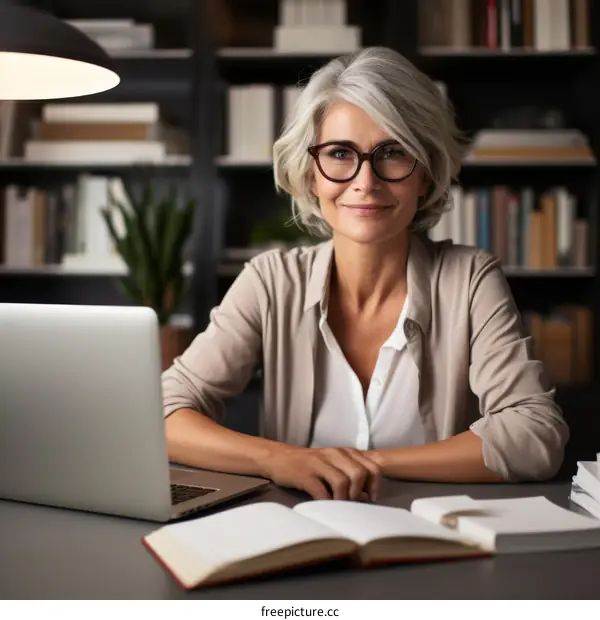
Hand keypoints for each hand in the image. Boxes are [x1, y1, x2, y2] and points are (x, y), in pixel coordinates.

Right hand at [262, 445, 380, 501]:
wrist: (279, 458)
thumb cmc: (310, 464)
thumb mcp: (333, 463)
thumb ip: (351, 474)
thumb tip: (367, 496)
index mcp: (344, 452)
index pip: (371, 466)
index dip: (375, 485)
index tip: (371, 498)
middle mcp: (334, 454)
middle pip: (359, 474)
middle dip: (359, 493)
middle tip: (353, 504)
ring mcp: (319, 463)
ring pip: (342, 482)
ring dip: (344, 499)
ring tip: (339, 507)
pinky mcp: (305, 474)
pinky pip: (322, 491)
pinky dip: (327, 502)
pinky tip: (325, 507)